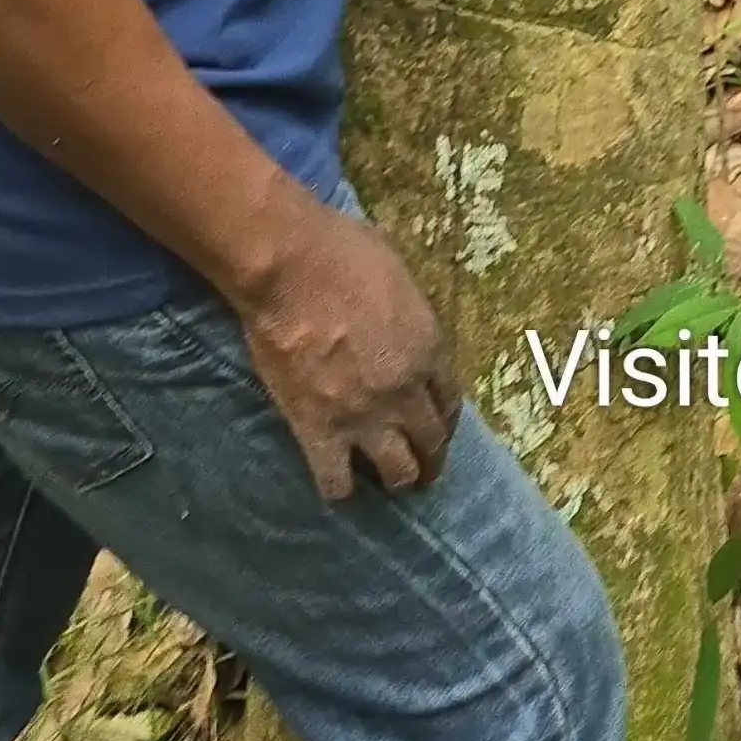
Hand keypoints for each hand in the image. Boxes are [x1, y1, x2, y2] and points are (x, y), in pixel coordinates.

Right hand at [236, 194, 461, 502]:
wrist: (289, 266)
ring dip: (396, 479)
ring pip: (396, 473)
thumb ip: (408, 313)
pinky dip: (340, 488)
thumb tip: (401, 324)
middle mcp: (405, 391)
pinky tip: (339, 483)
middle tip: (423, 468)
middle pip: (431, 443)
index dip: (445, 418)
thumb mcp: (398, 273)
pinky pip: (336, 483)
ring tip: (387, 480)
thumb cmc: (343, 251)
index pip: (451, 400)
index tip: (438, 426)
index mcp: (428, 348)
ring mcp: (363, 416)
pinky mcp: (319, 431)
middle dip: (431, 459)